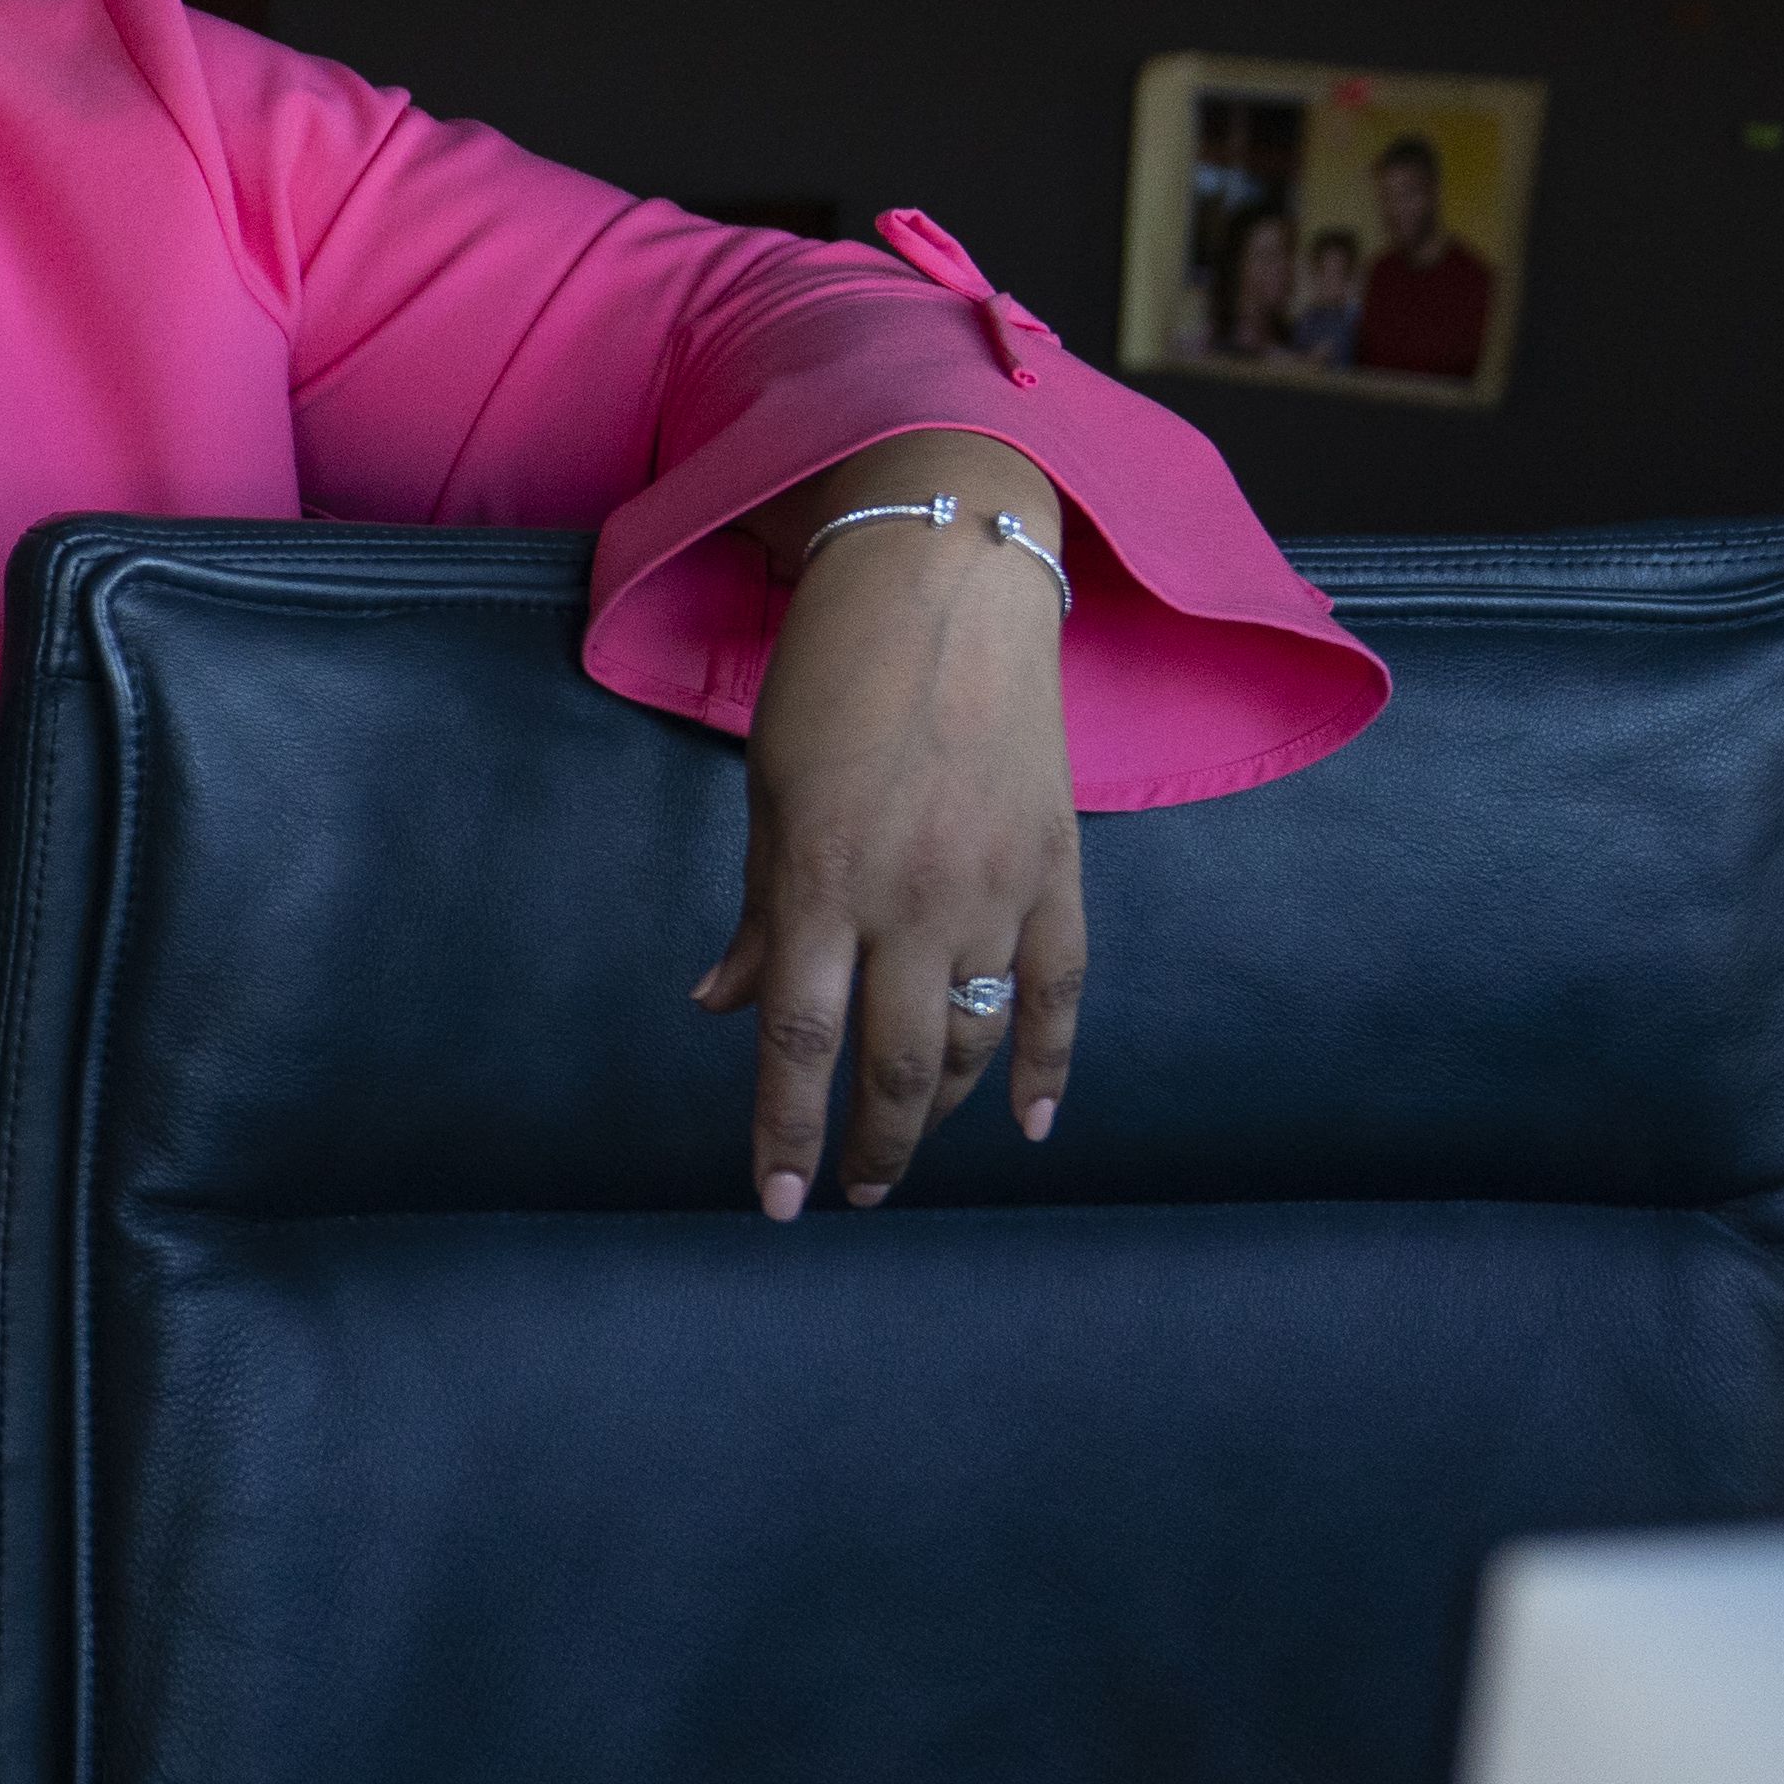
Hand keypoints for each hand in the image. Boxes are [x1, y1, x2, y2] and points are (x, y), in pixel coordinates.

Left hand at [696, 431, 1084, 1216]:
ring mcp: (994, 887)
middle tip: (853, 1193)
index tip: (775, 1203)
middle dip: (872, 1144)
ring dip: (944, 1105)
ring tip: (912, 1142)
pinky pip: (1061, 988)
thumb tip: (722, 1006)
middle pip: (895, 1061)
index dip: (784, 1130)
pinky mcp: (1057, 866)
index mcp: (821, 880)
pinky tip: (1034, 1122)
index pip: (798, 1039)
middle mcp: (912, 898)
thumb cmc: (833, 676)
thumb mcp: (768, 792)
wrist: (949, 580)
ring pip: (977, 1035)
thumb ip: (757, 911)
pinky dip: (1050, 1062)